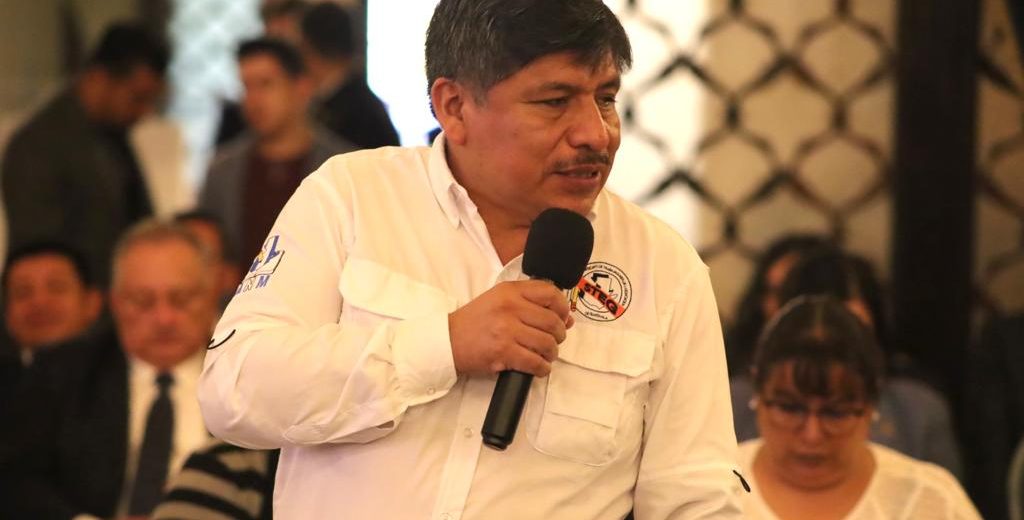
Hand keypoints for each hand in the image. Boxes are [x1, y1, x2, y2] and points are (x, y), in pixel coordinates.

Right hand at [448, 280, 573, 376]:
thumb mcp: (498, 300)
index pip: (550, 293)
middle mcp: (510, 307)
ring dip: (551, 353)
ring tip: (544, 355)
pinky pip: (535, 362)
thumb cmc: (474, 322)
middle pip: (552, 321)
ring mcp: (507, 330)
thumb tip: (566, 318)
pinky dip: (542, 368)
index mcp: (510, 291)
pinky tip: (538, 367)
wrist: (447, 341)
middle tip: (553, 341)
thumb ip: (529, 303)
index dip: (563, 307)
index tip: (564, 317)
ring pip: (547, 343)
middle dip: (559, 335)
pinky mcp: (504, 352)